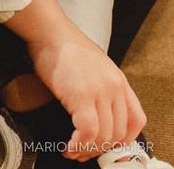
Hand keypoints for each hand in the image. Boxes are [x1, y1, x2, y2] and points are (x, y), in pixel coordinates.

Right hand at [26, 29, 145, 159]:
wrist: (49, 32)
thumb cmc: (64, 47)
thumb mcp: (94, 67)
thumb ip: (101, 87)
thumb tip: (94, 111)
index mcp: (120, 82)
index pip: (136, 120)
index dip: (124, 139)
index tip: (107, 145)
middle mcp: (114, 88)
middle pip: (118, 132)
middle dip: (100, 149)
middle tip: (84, 153)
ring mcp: (99, 92)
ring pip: (102, 135)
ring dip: (87, 150)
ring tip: (72, 151)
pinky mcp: (81, 96)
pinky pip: (86, 131)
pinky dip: (78, 144)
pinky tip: (69, 145)